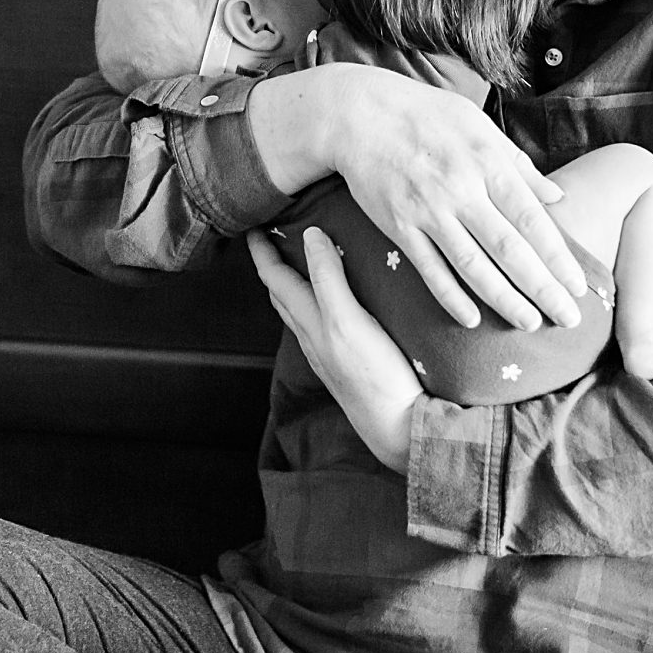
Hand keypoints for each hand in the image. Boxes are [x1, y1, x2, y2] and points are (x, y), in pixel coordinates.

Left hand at [249, 226, 420, 472]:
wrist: (399, 426)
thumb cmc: (374, 375)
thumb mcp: (347, 320)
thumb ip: (327, 279)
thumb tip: (310, 236)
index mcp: (309, 321)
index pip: (274, 278)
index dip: (262, 251)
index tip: (253, 225)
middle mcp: (311, 337)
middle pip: (281, 294)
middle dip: (273, 264)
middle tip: (274, 237)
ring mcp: (327, 352)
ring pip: (299, 311)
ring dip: (293, 283)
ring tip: (300, 260)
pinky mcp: (345, 362)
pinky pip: (320, 323)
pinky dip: (316, 301)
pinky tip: (333, 301)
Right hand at [320, 66, 587, 330]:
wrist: (360, 115)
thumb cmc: (426, 115)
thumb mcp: (480, 126)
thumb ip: (519, 164)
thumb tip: (558, 196)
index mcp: (487, 163)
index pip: (532, 219)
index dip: (558, 257)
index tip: (579, 286)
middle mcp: (461, 189)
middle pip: (510, 249)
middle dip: (543, 288)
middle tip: (568, 320)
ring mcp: (428, 210)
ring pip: (472, 266)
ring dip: (504, 300)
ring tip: (529, 323)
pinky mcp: (398, 226)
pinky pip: (429, 269)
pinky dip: (451, 297)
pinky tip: (472, 320)